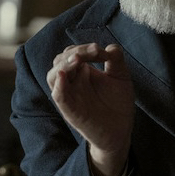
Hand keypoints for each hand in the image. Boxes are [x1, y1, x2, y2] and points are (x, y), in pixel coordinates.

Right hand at [47, 43, 134, 175]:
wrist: (121, 129)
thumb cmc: (118, 102)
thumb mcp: (120, 76)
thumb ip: (115, 59)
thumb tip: (107, 46)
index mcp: (81, 72)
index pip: (73, 53)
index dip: (85, 48)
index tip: (102, 51)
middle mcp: (72, 82)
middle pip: (61, 60)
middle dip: (76, 52)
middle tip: (94, 51)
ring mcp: (69, 95)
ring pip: (53, 75)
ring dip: (63, 65)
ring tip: (77, 60)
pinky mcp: (70, 110)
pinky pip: (58, 95)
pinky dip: (59, 85)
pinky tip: (64, 75)